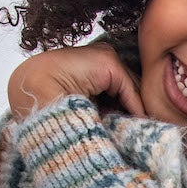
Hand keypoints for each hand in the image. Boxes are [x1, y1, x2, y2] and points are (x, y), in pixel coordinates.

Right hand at [7, 43, 145, 120]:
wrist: (36, 97)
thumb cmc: (55, 106)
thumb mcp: (89, 108)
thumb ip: (111, 110)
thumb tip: (136, 124)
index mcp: (94, 66)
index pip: (124, 88)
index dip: (133, 109)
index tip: (142, 129)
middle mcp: (101, 57)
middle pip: (131, 87)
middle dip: (139, 108)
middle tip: (150, 131)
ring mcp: (105, 56)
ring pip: (133, 88)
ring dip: (139, 110)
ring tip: (148, 131)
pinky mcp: (108, 61)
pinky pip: (130, 89)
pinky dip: (136, 108)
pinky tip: (139, 124)